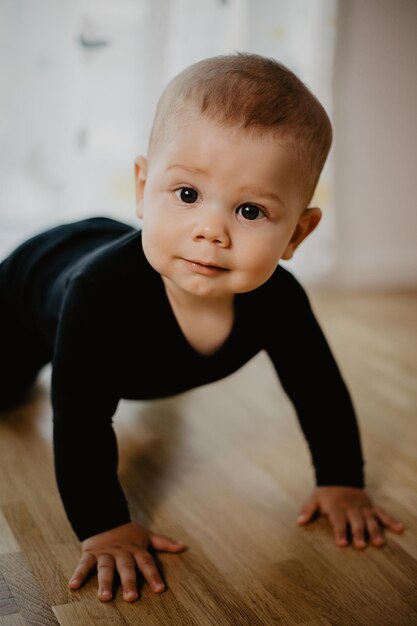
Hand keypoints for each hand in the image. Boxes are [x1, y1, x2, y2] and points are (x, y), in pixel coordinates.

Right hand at [68, 521, 186, 601]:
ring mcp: (105, 553)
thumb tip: (183, 547)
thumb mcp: (146, 535)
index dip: (153, 575)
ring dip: (104, 582)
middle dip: (129, 582)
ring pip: (105, 568)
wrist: (105, 516)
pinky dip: (78, 574)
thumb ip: (163, 543)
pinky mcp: (90, 554)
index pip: (147, 563)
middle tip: (131, 597)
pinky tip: (73, 585)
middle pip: (126, 568)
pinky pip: (83, 564)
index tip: (160, 589)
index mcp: (136, 549)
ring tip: (104, 597)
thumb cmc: (128, 533)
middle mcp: (121, 552)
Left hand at [296, 486, 404, 548]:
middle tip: (361, 545)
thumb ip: (307, 510)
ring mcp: (364, 508)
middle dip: (359, 533)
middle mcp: (352, 509)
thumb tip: (299, 521)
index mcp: (337, 508)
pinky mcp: (372, 507)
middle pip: (356, 522)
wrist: (340, 477)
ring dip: (375, 531)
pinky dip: (392, 521)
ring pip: (371, 520)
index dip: (340, 533)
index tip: (342, 544)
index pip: (338, 522)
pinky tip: (400, 529)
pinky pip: (383, 514)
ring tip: (379, 543)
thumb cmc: (326, 494)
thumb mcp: (314, 499)